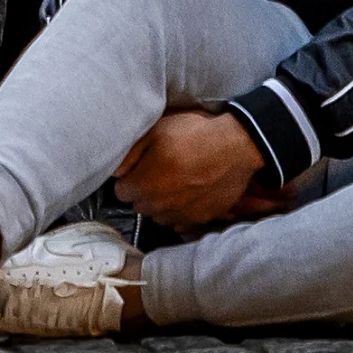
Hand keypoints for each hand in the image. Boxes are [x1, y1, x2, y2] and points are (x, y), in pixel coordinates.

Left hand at [115, 108, 276, 230]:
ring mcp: (181, 216)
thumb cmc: (194, 134)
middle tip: (158, 172)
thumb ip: (130, 153)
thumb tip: (115, 171)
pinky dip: (180, 211)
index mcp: (144, 185)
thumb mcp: (156, 131)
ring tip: (175, 182)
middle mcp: (159, 206)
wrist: (236, 147)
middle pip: (139, 205)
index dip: (129, 177)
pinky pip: (180, 221)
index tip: (139, 168)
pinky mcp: (200, 219)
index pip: (120, 192)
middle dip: (143, 191)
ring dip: (161, 203)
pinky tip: (189, 193)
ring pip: (158, 215)